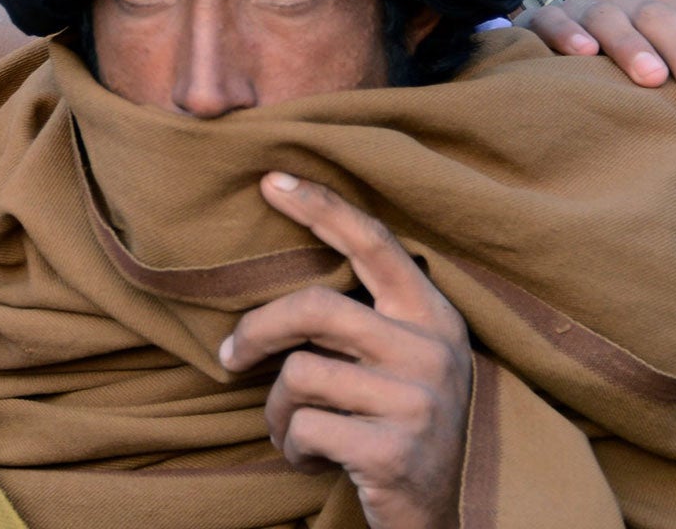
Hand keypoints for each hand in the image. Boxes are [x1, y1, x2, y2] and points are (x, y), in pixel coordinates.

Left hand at [222, 173, 469, 528]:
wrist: (445, 520)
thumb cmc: (400, 428)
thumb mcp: (400, 365)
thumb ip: (362, 321)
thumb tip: (276, 279)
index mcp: (433, 317)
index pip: (374, 243)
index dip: (322, 207)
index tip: (270, 179)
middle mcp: (434, 351)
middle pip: (314, 308)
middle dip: (258, 330)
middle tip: (230, 357)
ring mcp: (419, 402)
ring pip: (299, 374)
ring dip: (277, 410)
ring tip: (293, 430)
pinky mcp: (394, 451)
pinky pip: (305, 428)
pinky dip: (292, 447)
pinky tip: (312, 461)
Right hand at [522, 0, 675, 99]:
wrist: (558, 63)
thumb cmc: (630, 71)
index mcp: (666, 7)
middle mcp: (628, 0)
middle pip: (662, 17)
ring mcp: (584, 7)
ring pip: (611, 17)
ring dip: (632, 45)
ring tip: (651, 77)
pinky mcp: (544, 20)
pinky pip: (555, 20)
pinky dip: (570, 34)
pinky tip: (584, 55)